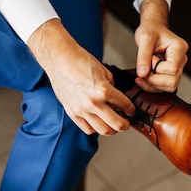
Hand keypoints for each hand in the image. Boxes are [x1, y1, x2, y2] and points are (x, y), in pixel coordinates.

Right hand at [27, 19, 134, 134]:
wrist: (60, 59)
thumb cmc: (81, 61)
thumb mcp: (104, 72)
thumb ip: (112, 88)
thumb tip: (116, 101)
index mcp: (104, 90)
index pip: (125, 106)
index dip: (131, 110)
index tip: (131, 111)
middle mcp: (93, 103)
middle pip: (116, 125)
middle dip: (125, 125)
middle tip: (126, 123)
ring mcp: (81, 110)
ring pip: (103, 130)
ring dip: (111, 130)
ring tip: (112, 125)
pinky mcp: (72, 113)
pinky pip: (87, 129)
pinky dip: (96, 128)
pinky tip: (98, 122)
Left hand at [134, 0, 188, 92]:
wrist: (153, 28)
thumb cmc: (151, 30)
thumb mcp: (144, 38)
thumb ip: (143, 55)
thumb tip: (142, 74)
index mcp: (179, 48)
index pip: (172, 69)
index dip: (157, 68)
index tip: (150, 58)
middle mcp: (182, 59)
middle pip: (173, 81)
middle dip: (154, 80)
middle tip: (145, 67)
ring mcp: (179, 67)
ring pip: (170, 87)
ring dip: (153, 84)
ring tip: (145, 71)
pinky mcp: (173, 74)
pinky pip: (165, 88)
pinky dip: (152, 86)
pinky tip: (143, 78)